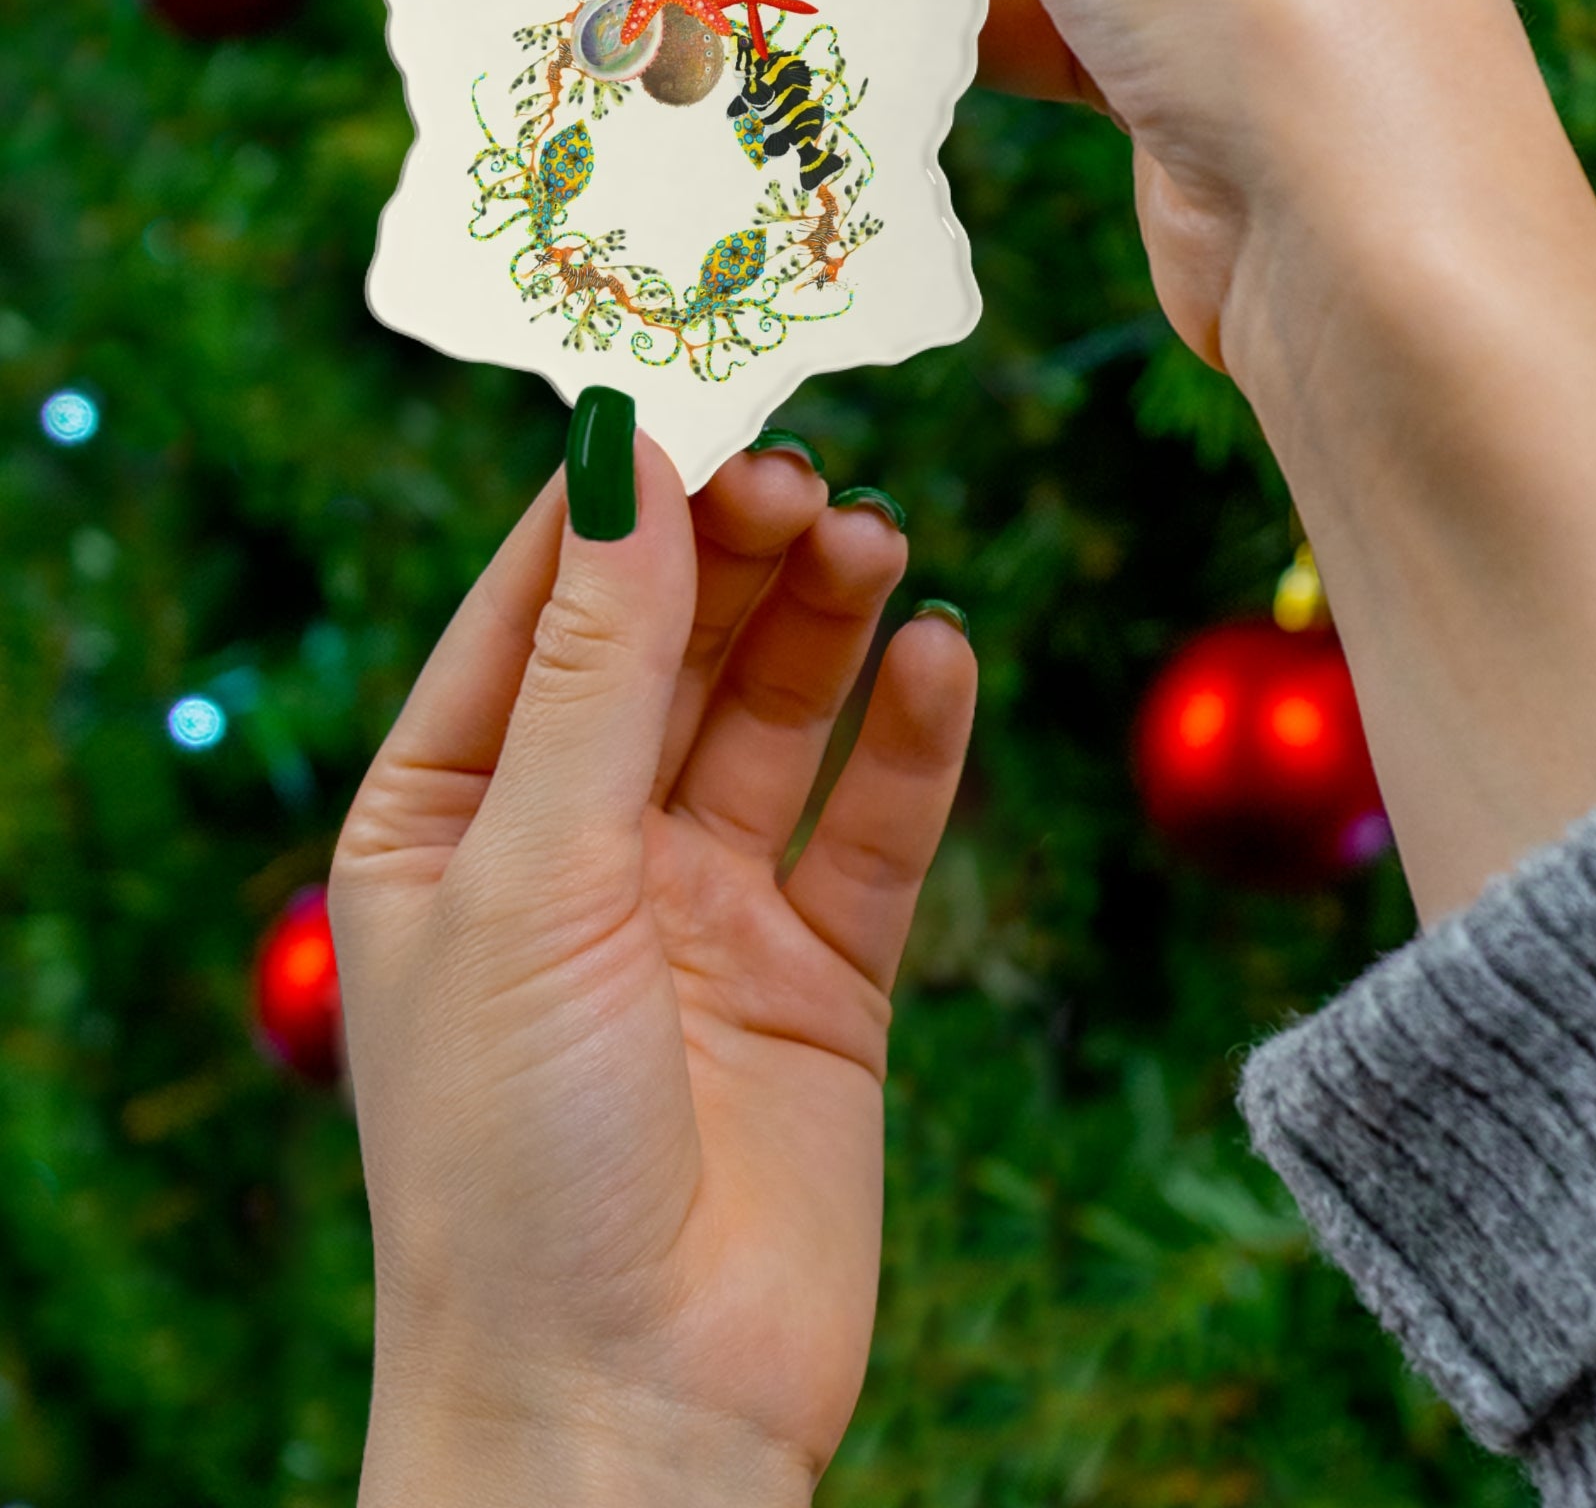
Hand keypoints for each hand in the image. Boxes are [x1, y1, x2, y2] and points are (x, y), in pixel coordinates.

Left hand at [330, 429, 973, 1503]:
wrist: (631, 1412)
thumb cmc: (513, 1156)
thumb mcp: (531, 877)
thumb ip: (593, 668)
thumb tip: (624, 459)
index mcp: (450, 819)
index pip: (534, 610)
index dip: (613, 501)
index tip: (693, 392)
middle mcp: (578, 849)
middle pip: (670, 647)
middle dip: (735, 552)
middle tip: (809, 471)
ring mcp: (705, 909)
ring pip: (777, 716)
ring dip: (827, 622)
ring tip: (879, 537)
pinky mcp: (822, 973)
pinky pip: (874, 825)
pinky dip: (912, 738)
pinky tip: (942, 656)